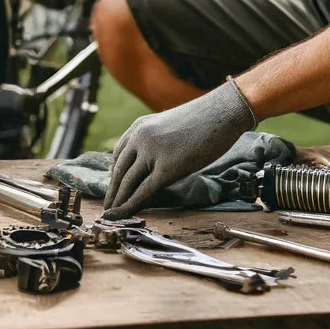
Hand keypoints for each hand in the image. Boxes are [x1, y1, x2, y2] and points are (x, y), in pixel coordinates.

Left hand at [102, 79, 256, 217]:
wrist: (222, 113)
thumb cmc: (204, 120)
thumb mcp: (171, 126)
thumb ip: (158, 141)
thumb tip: (155, 161)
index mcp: (140, 126)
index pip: (119, 154)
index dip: (113, 174)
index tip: (112, 187)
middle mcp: (140, 138)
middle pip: (119, 170)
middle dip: (112, 191)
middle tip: (107, 207)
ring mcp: (152, 152)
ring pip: (128, 182)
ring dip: (118, 201)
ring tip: (112, 215)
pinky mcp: (166, 168)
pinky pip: (144, 191)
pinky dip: (131, 205)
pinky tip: (125, 214)